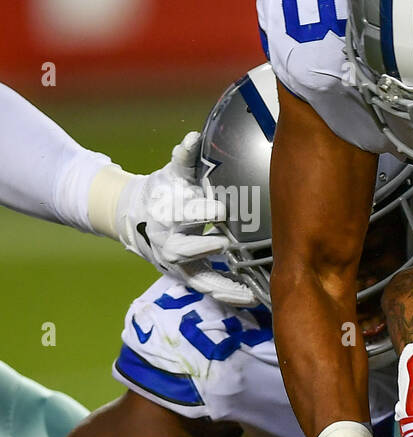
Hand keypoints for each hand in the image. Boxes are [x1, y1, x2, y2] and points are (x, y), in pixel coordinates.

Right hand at [115, 132, 256, 307]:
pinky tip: (252, 298)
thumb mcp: (172, 173)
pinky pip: (208, 288)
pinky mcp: (186, 276)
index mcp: (165, 213)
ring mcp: (176, 263)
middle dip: (204, 246)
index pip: (181, 213)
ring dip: (224, 286)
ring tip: (251, 292)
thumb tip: (193, 138)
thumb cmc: (163, 190)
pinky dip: (228, 295)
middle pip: (184, 248)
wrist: (137, 215)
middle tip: (228, 244)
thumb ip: (184, 158)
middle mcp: (167, 241)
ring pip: (198, 277)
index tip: (220, 209)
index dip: (199, 211)